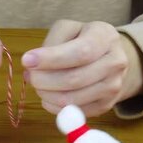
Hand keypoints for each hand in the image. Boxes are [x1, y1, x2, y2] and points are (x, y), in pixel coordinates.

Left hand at [22, 20, 142, 116]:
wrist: (110, 58)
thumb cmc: (83, 40)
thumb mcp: (68, 29)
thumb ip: (51, 43)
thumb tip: (31, 67)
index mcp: (105, 36)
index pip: (80, 52)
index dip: (51, 59)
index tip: (27, 61)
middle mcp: (116, 62)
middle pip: (75, 79)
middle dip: (45, 80)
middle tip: (31, 77)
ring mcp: (113, 86)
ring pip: (73, 99)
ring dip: (47, 95)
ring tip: (39, 86)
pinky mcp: (106, 105)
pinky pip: (75, 113)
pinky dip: (55, 107)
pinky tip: (49, 96)